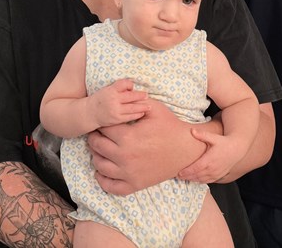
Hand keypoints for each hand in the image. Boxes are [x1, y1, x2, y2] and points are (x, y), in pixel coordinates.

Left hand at [86, 99, 214, 195]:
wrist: (186, 148)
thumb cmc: (170, 126)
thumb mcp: (154, 108)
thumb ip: (134, 102)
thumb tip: (120, 95)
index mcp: (128, 137)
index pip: (103, 128)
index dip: (102, 122)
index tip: (104, 120)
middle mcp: (125, 156)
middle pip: (97, 146)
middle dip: (95, 137)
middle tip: (97, 133)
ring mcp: (129, 173)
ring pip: (100, 165)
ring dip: (96, 155)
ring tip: (99, 148)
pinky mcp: (135, 184)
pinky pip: (111, 186)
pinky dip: (102, 179)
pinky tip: (102, 170)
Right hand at [90, 79, 148, 127]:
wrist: (89, 113)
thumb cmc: (100, 99)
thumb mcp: (107, 89)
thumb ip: (119, 88)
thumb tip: (132, 88)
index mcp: (111, 90)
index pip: (124, 84)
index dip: (130, 84)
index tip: (133, 86)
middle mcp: (114, 100)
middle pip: (131, 96)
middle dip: (141, 96)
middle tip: (147, 95)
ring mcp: (116, 110)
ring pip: (132, 107)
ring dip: (142, 106)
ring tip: (149, 106)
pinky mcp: (117, 119)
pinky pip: (129, 116)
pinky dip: (137, 114)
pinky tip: (142, 113)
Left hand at [178, 127, 246, 183]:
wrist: (236, 149)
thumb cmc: (224, 142)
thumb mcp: (214, 137)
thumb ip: (202, 135)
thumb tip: (192, 130)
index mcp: (209, 160)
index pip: (195, 168)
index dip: (186, 172)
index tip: (179, 173)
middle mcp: (212, 168)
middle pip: (197, 176)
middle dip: (187, 177)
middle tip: (178, 176)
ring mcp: (216, 173)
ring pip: (202, 180)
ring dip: (193, 180)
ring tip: (185, 178)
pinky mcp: (219, 176)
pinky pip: (208, 181)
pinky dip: (201, 181)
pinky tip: (195, 179)